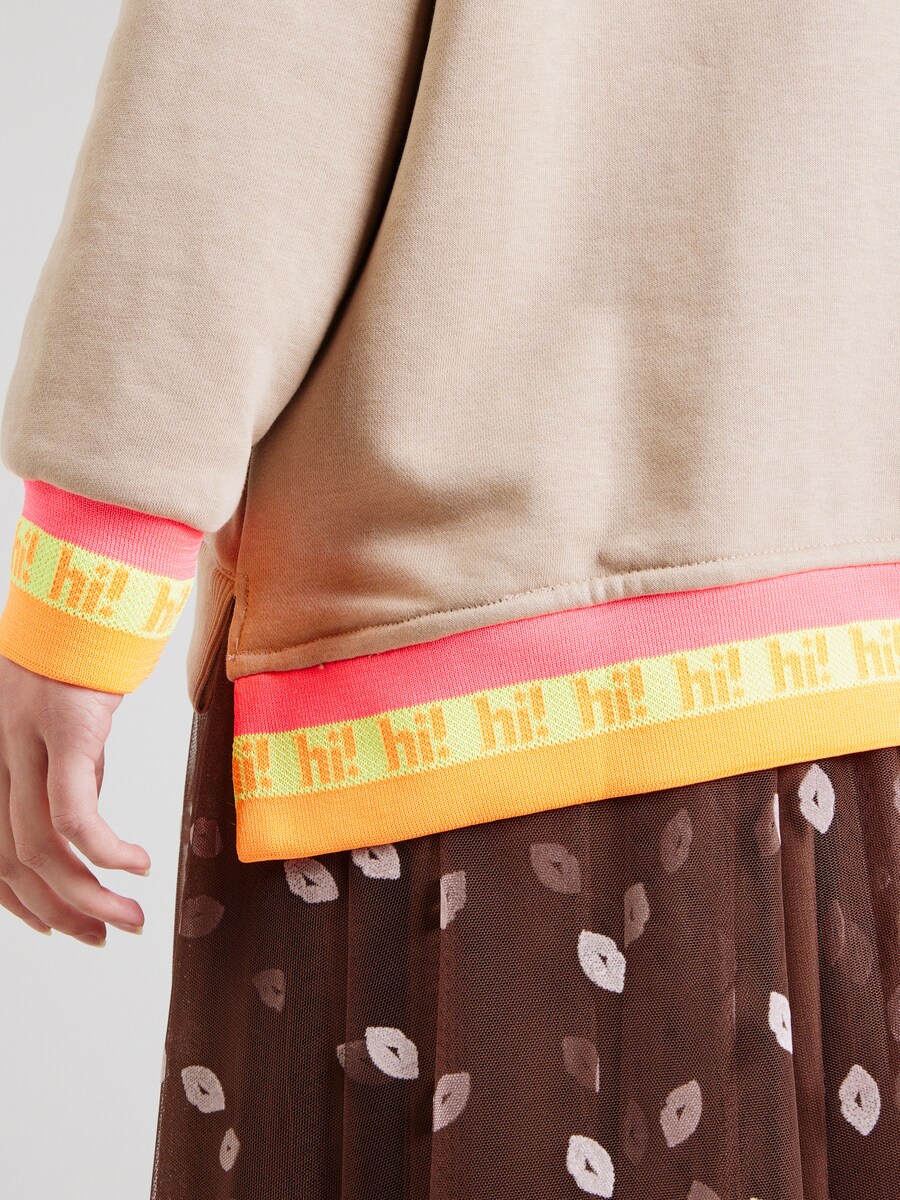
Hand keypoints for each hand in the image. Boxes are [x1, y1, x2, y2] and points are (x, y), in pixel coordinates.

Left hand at [0, 654, 150, 944]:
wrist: (91, 587)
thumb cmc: (86, 650)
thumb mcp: (70, 723)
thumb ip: (72, 769)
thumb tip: (88, 818)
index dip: (23, 905)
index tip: (64, 927)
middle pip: (12, 865)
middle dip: (62, 913)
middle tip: (106, 934)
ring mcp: (23, 744)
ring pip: (39, 852)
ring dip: (89, 897)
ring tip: (132, 914)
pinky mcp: (64, 731)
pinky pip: (74, 816)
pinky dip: (107, 853)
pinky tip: (138, 863)